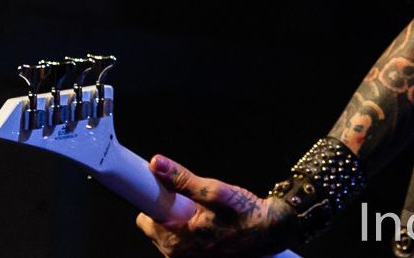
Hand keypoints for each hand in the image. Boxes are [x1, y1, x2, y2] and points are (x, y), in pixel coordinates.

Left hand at [135, 155, 296, 255]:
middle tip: (193, 202)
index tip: (160, 186)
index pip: (144, 218)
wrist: (270, 233)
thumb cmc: (246, 214)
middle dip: (169, 209)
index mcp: (175, 239)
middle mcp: (174, 253)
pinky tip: (207, 221)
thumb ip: (183, 179)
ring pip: (166, 230)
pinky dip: (188, 227)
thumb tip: (157, 164)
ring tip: (204, 211)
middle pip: (154, 224)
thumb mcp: (216, 191)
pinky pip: (179, 238)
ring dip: (179, 218)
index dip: (151, 198)